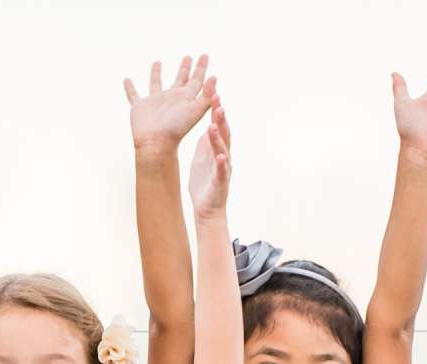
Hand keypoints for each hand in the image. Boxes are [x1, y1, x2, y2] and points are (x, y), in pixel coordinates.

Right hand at [125, 54, 217, 155]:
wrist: (156, 143)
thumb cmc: (177, 128)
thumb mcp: (196, 110)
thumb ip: (207, 95)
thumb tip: (214, 77)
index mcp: (186, 98)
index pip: (197, 80)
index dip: (201, 68)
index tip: (205, 55)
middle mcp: (171, 99)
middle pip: (180, 80)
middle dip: (185, 68)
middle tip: (188, 56)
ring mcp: (155, 103)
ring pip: (156, 84)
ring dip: (156, 73)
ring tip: (158, 62)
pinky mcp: (140, 107)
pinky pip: (133, 94)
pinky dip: (129, 87)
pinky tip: (127, 79)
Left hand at [186, 104, 230, 219]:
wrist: (207, 209)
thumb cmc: (204, 184)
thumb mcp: (202, 158)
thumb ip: (206, 142)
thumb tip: (208, 125)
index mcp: (216, 148)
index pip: (218, 124)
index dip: (215, 108)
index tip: (211, 91)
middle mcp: (223, 155)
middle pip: (224, 131)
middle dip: (220, 115)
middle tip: (216, 98)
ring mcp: (224, 168)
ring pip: (223, 148)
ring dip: (220, 135)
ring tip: (215, 122)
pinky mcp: (221, 182)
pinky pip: (222, 171)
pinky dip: (222, 163)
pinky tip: (220, 155)